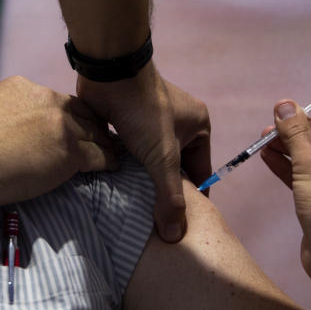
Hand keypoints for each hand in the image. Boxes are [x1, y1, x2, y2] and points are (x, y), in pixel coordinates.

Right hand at [0, 76, 119, 206]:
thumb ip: (3, 115)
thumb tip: (4, 128)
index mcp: (23, 88)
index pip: (55, 100)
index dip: (66, 114)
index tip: (69, 125)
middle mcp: (46, 100)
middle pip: (79, 111)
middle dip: (90, 124)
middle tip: (98, 136)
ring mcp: (61, 125)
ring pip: (92, 132)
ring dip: (103, 141)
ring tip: (111, 150)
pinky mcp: (70, 151)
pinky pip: (98, 155)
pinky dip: (108, 160)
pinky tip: (113, 165)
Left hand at [75, 63, 211, 242]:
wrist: (110, 73)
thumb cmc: (145, 112)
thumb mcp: (163, 157)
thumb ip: (169, 197)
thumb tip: (175, 236)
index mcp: (198, 127)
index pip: (200, 171)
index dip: (192, 197)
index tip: (179, 225)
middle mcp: (179, 123)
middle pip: (175, 168)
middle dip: (163, 191)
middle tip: (154, 223)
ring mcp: (151, 122)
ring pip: (150, 161)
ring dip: (142, 180)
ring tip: (133, 212)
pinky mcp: (127, 121)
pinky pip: (131, 152)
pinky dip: (124, 168)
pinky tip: (115, 189)